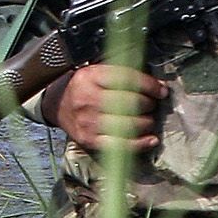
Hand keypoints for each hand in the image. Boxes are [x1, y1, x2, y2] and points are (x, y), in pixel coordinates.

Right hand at [51, 62, 167, 153]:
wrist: (56, 104)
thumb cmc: (83, 87)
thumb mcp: (97, 71)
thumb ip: (123, 75)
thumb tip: (158, 86)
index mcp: (90, 76)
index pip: (127, 79)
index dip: (149, 85)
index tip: (161, 90)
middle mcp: (88, 98)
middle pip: (129, 102)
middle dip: (148, 104)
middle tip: (151, 105)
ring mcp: (88, 121)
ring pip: (128, 124)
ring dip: (146, 123)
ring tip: (148, 119)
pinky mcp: (89, 140)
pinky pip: (120, 145)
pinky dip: (140, 143)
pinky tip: (151, 139)